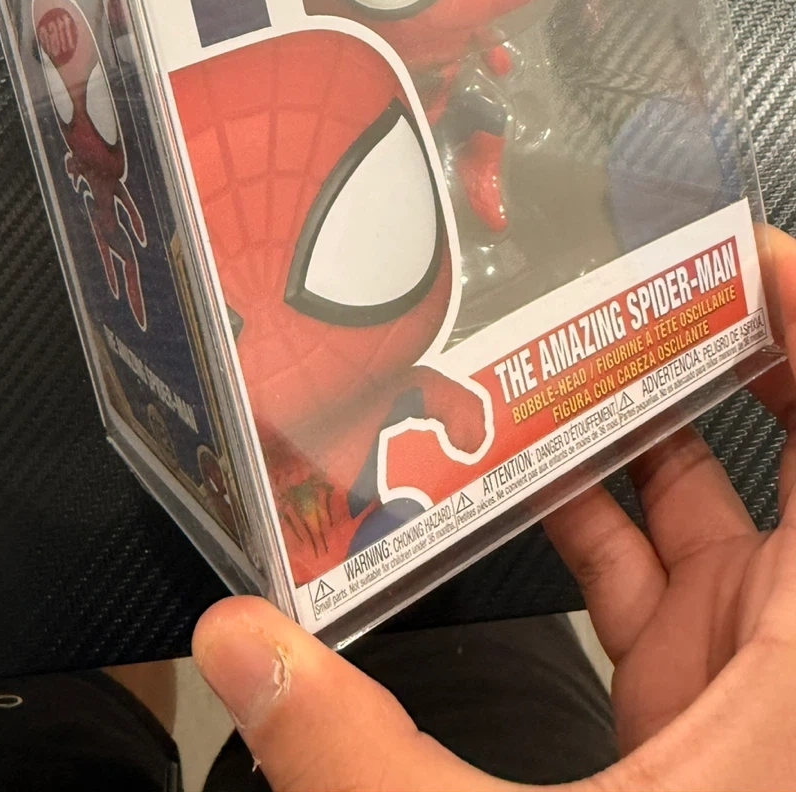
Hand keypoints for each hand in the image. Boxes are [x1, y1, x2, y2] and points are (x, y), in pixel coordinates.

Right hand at [193, 226, 795, 790]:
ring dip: (622, 430)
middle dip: (699, 346)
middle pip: (782, 442)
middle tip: (611, 270)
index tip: (741, 243)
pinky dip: (589, 522)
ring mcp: (757, 679)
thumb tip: (241, 655)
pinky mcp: (706, 716)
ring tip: (525, 356)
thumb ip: (365, 756)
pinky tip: (504, 488)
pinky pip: (656, 575)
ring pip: (703, 503)